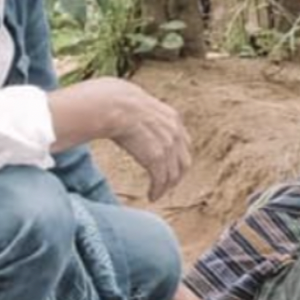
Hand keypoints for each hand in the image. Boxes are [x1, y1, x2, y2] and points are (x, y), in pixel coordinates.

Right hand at [97, 79, 191, 202]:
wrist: (115, 105)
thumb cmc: (118, 104)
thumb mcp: (142, 106)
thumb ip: (146, 116)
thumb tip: (132, 115)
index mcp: (173, 119)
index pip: (183, 144)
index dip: (177, 158)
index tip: (169, 167)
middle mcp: (175, 133)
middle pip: (183, 162)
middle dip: (176, 177)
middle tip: (166, 186)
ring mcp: (167, 146)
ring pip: (173, 175)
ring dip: (165, 188)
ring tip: (156, 195)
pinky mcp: (156, 158)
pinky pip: (160, 180)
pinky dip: (157, 191)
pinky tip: (151, 196)